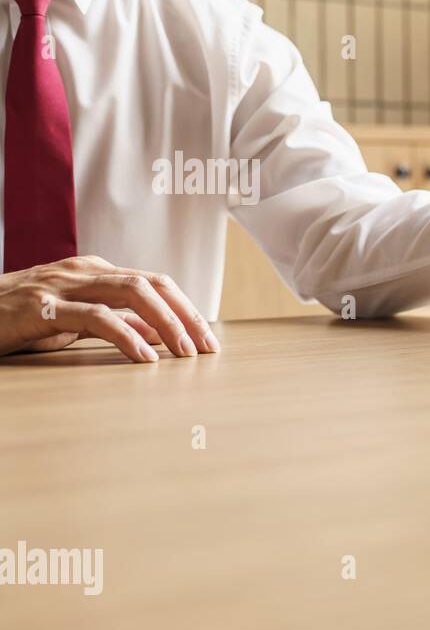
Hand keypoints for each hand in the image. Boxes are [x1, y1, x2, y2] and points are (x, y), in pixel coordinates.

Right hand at [0, 255, 218, 361]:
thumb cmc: (20, 320)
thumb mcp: (76, 321)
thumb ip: (119, 323)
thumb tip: (161, 335)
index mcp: (97, 273)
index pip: (156, 284)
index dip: (187, 309)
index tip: (209, 340)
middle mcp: (85, 272)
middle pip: (153, 285)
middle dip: (187, 316)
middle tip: (208, 348)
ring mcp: (63, 286)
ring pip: (132, 293)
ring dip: (166, 323)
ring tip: (185, 353)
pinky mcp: (43, 307)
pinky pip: (96, 317)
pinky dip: (127, 336)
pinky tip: (145, 357)